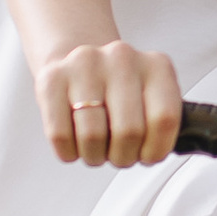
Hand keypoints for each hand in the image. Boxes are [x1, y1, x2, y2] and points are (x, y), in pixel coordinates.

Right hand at [33, 37, 182, 166]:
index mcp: (156, 65)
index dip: (156, 149)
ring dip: (95, 156)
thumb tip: (158, 153)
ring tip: (97, 148)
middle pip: (129, 132)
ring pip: (93, 137)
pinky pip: (60, 135)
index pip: (165, 119)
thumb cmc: (119, 91)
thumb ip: (163, 123)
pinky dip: (69, 152)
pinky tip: (76, 141)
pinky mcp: (51, 79)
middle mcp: (122, 58)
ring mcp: (84, 65)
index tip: (148, 155)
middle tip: (119, 154)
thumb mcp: (151, 98)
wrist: (78, 61)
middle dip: (124, 156)